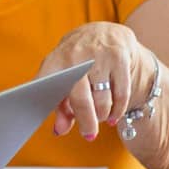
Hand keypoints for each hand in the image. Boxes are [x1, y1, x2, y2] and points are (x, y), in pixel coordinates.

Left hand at [38, 22, 153, 140]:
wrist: (102, 32)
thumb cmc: (76, 63)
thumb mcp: (63, 78)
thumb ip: (59, 106)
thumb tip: (58, 131)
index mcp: (54, 62)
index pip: (48, 87)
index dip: (51, 108)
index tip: (59, 130)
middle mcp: (75, 55)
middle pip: (81, 99)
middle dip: (87, 122)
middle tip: (89, 135)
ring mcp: (98, 55)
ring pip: (103, 99)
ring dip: (102, 115)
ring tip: (100, 117)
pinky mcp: (119, 56)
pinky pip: (121, 94)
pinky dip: (117, 110)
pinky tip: (112, 116)